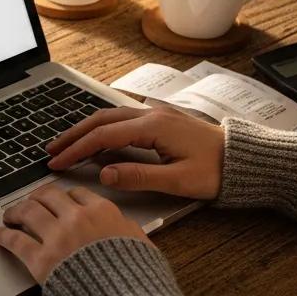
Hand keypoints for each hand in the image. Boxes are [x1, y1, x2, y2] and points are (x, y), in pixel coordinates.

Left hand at [0, 183, 149, 283]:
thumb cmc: (139, 281)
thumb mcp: (143, 245)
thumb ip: (126, 229)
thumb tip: (121, 225)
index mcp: (103, 212)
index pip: (76, 194)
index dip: (63, 197)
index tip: (56, 202)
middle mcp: (77, 218)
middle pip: (47, 196)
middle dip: (35, 198)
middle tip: (29, 203)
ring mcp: (57, 238)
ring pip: (27, 211)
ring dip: (15, 211)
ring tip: (9, 216)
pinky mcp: (41, 261)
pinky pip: (16, 241)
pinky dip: (4, 235)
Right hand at [46, 106, 224, 200]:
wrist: (246, 159)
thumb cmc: (217, 172)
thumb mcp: (179, 181)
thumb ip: (139, 177)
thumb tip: (104, 174)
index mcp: (153, 127)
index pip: (103, 137)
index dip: (77, 150)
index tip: (58, 164)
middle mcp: (151, 115)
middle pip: (100, 121)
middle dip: (73, 135)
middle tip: (51, 151)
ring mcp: (156, 115)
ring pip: (110, 118)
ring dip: (85, 130)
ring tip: (66, 144)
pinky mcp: (161, 121)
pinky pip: (122, 120)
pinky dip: (101, 128)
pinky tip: (95, 138)